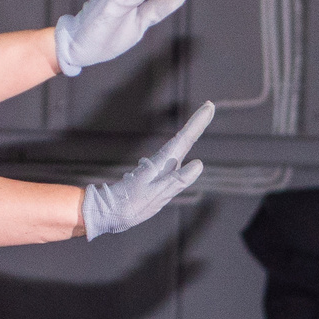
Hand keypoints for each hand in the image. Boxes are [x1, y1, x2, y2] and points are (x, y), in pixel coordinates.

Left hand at [82, 102, 213, 238]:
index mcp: (163, 164)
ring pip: (178, 147)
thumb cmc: (131, 205)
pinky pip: (174, 159)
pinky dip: (182, 149)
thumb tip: (199, 164)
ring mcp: (158, 170)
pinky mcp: (156, 177)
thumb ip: (177, 180)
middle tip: (209, 106)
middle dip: (197, 124)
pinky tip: (183, 149)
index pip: (184, 140)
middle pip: (183, 139)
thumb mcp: (156, 195)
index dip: (197, 123)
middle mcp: (162, 164)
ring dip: (190, 133)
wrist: (109, 211)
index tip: (209, 106)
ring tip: (200, 122)